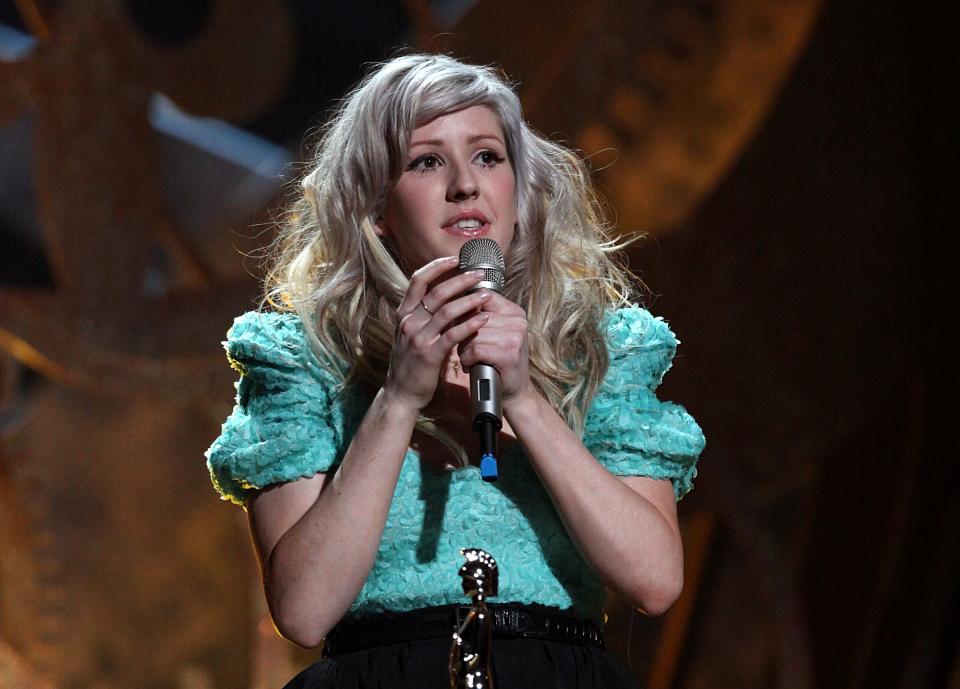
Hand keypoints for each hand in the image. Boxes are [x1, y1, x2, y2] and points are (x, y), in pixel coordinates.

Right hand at [383, 256, 491, 411]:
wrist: (401, 393)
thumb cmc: (411, 363)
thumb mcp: (412, 333)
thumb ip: (425, 316)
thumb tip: (449, 297)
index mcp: (405, 313)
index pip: (418, 280)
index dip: (436, 266)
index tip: (455, 258)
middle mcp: (409, 322)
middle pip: (436, 292)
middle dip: (460, 280)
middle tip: (479, 274)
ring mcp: (418, 337)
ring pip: (446, 311)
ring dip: (469, 300)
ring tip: (487, 295)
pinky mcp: (429, 354)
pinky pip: (453, 334)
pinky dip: (470, 324)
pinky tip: (484, 319)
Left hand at [457, 291, 532, 403]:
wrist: (515, 391)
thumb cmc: (498, 361)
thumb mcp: (495, 333)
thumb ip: (481, 315)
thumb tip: (453, 301)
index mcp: (515, 311)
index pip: (482, 296)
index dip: (466, 309)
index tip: (461, 323)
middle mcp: (518, 321)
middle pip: (474, 317)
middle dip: (462, 333)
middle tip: (465, 347)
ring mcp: (515, 338)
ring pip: (472, 334)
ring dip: (463, 349)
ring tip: (468, 358)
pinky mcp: (509, 354)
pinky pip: (475, 350)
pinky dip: (467, 359)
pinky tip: (470, 365)